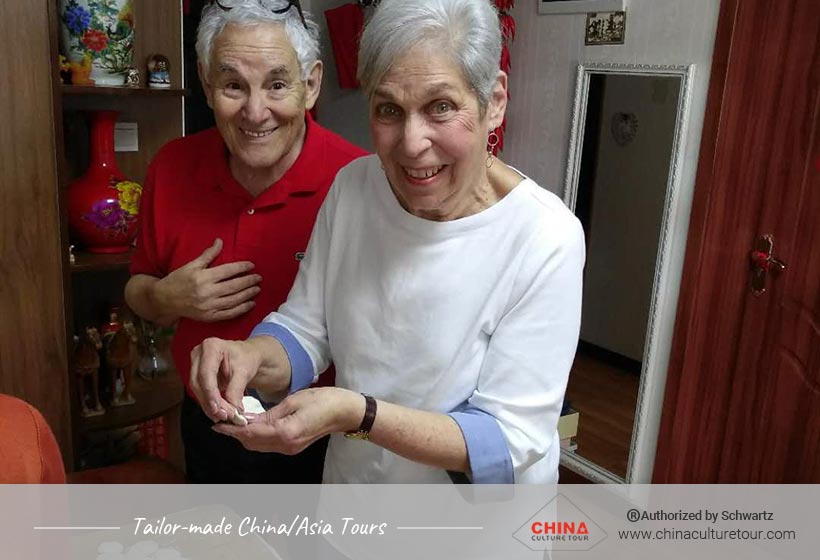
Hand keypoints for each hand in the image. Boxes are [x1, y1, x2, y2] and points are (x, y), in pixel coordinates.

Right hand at [155, 238, 261, 321]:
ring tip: (257, 289)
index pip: (228, 271)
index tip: (252, 265)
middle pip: (234, 286)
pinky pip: (229, 313)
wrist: (164, 300)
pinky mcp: (209, 316)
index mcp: (203, 277)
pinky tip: (251, 304)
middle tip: (259, 277)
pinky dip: (241, 309)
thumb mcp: (192, 265)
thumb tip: (220, 241)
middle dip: (248, 281)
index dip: (241, 267)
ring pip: (234, 300)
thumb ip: (208, 254)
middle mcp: (207, 292)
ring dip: (248, 294)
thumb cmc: (178, 280)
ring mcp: (208, 306)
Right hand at [189, 337, 262, 421]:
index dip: (210, 393)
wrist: (248, 355)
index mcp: (211, 347)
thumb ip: (236, 390)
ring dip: (208, 405)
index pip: (206, 374)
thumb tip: (232, 409)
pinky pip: (200, 391)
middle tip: (223, 416)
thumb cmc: (247, 358)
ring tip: (222, 416)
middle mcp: (199, 353)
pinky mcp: (197, 373)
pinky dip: (209, 402)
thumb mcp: (244, 372)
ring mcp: (196, 363)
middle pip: (198, 382)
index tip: (217, 409)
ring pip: (197, 389)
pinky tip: (218, 412)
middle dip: (209, 402)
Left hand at [212, 388, 363, 453]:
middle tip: (222, 422)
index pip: (251, 433)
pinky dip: (257, 437)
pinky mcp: (293, 447)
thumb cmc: (323, 400)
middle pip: (252, 443)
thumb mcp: (293, 400)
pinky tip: (252, 426)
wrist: (345, 412)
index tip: (217, 424)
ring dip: (245, 436)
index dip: (232, 429)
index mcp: (285, 432)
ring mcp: (290, 449)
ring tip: (233, 423)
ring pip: (259, 446)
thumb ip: (269, 414)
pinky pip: (269, 444)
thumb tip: (248, 419)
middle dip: (236, 434)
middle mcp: (286, 445)